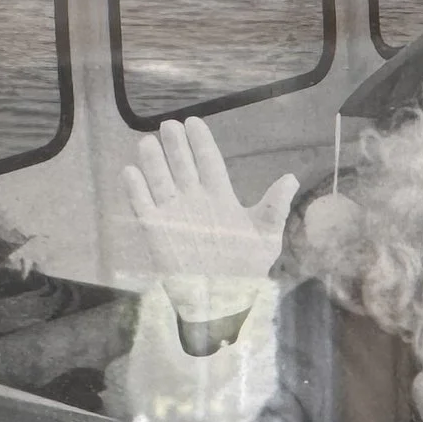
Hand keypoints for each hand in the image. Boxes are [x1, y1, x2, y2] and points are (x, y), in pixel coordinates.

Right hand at [122, 117, 299, 326]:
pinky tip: (131, 172)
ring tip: (148, 142)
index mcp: (220, 197)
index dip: (200, 142)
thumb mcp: (267, 236)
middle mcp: (194, 200)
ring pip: (160, 180)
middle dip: (175, 145)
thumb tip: (291, 177)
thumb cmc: (247, 267)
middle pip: (182, 165)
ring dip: (153, 162)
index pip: (208, 162)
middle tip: (168, 125)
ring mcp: (173, 213)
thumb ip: (275, 205)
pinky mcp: (155, 231)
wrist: (223, 298)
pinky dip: (136, 190)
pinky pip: (142, 206)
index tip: (193, 122)